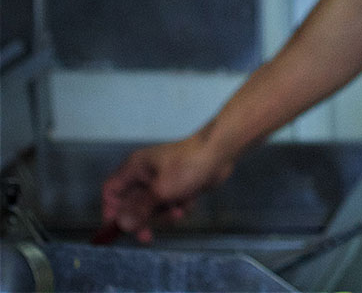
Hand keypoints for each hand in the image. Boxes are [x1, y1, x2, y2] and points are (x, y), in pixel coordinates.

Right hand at [99, 133, 233, 241]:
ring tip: (178, 212)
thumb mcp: (160, 191)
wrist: (221, 153)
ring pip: (153, 207)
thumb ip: (139, 209)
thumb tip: (121, 225)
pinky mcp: (178, 186)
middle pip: (132, 204)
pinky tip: (189, 202)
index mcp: (134, 168)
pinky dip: (178, 207)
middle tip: (147, 237)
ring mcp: (162, 180)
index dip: (111, 210)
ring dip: (164, 214)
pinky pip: (170, 204)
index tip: (118, 229)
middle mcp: (145, 174)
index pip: (111, 191)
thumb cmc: (187, 167)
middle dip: (142, 220)